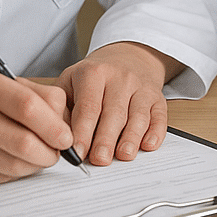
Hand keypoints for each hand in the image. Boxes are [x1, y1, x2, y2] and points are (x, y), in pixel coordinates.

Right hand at [0, 70, 74, 184]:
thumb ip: (34, 94)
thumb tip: (66, 120)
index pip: (26, 107)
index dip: (53, 125)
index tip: (67, 137)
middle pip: (22, 142)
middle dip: (50, 152)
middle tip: (58, 151)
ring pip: (12, 165)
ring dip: (35, 165)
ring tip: (41, 157)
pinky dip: (15, 174)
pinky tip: (18, 163)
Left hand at [55, 41, 181, 166]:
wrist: (126, 56)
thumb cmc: (93, 77)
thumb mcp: (70, 82)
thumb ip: (61, 108)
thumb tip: (57, 140)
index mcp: (94, 73)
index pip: (88, 106)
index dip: (83, 131)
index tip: (77, 152)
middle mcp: (121, 77)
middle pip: (114, 112)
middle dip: (106, 138)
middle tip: (99, 160)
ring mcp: (141, 86)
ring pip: (138, 115)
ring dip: (132, 137)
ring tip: (124, 155)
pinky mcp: (157, 97)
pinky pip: (160, 115)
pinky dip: (156, 132)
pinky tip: (148, 145)